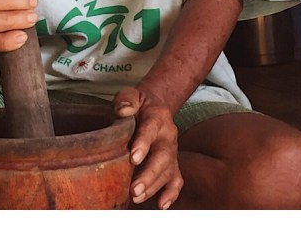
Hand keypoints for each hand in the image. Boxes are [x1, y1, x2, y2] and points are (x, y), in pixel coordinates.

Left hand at [114, 87, 182, 208]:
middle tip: (134, 189)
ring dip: (154, 186)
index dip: (143, 143)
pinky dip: (171, 194)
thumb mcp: (131, 95)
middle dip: (149, 174)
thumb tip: (123, 110)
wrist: (154, 107)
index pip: (151, 128)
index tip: (133, 158)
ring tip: (137, 197)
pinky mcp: (172, 164)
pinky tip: (161, 205)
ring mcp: (172, 152)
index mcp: (158, 116)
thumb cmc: (138, 105)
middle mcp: (168, 135)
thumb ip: (126, 100)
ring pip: (168, 171)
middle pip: (163, 156)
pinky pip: (176, 180)